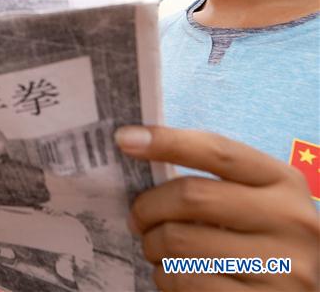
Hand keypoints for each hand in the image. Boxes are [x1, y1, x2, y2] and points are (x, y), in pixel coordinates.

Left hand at [116, 125, 319, 290]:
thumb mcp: (255, 202)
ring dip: (153, 246)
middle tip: (138, 219)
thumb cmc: (263, 242)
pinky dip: (165, 277)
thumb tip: (139, 148)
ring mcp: (283, 266)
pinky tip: (172, 275)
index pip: (217, 150)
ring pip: (180, 242)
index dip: (166, 141)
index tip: (124, 139)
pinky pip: (186, 281)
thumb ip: (213, 181)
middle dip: (148, 207)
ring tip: (156, 249)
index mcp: (284, 182)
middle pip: (191, 196)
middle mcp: (290, 220)